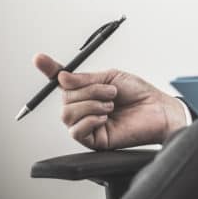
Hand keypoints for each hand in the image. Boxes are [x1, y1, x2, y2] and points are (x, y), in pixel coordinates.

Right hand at [33, 53, 187, 150]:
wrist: (158, 109)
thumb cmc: (138, 93)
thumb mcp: (111, 77)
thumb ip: (85, 79)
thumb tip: (61, 77)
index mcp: (86, 90)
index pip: (62, 81)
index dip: (49, 69)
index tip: (38, 58)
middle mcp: (83, 107)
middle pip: (64, 99)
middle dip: (89, 91)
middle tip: (111, 92)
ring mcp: (86, 124)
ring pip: (67, 114)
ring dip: (91, 105)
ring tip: (111, 104)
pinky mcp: (93, 140)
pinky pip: (75, 132)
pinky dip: (89, 120)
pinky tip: (104, 117)